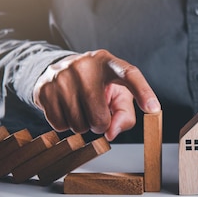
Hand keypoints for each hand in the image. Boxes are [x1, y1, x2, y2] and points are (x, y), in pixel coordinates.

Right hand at [33, 50, 159, 140]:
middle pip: (100, 117)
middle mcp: (85, 66)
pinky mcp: (44, 89)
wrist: (59, 70)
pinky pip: (59, 125)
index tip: (153, 109)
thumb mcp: (117, 94)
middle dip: (100, 124)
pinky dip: (65, 125)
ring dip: (82, 125)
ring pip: (78, 125)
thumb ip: (125, 115)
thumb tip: (111, 133)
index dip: (143, 92)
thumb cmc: (97, 85)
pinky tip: (67, 109)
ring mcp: (62, 76)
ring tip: (81, 108)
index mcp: (108, 62)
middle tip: (97, 112)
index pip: (130, 75)